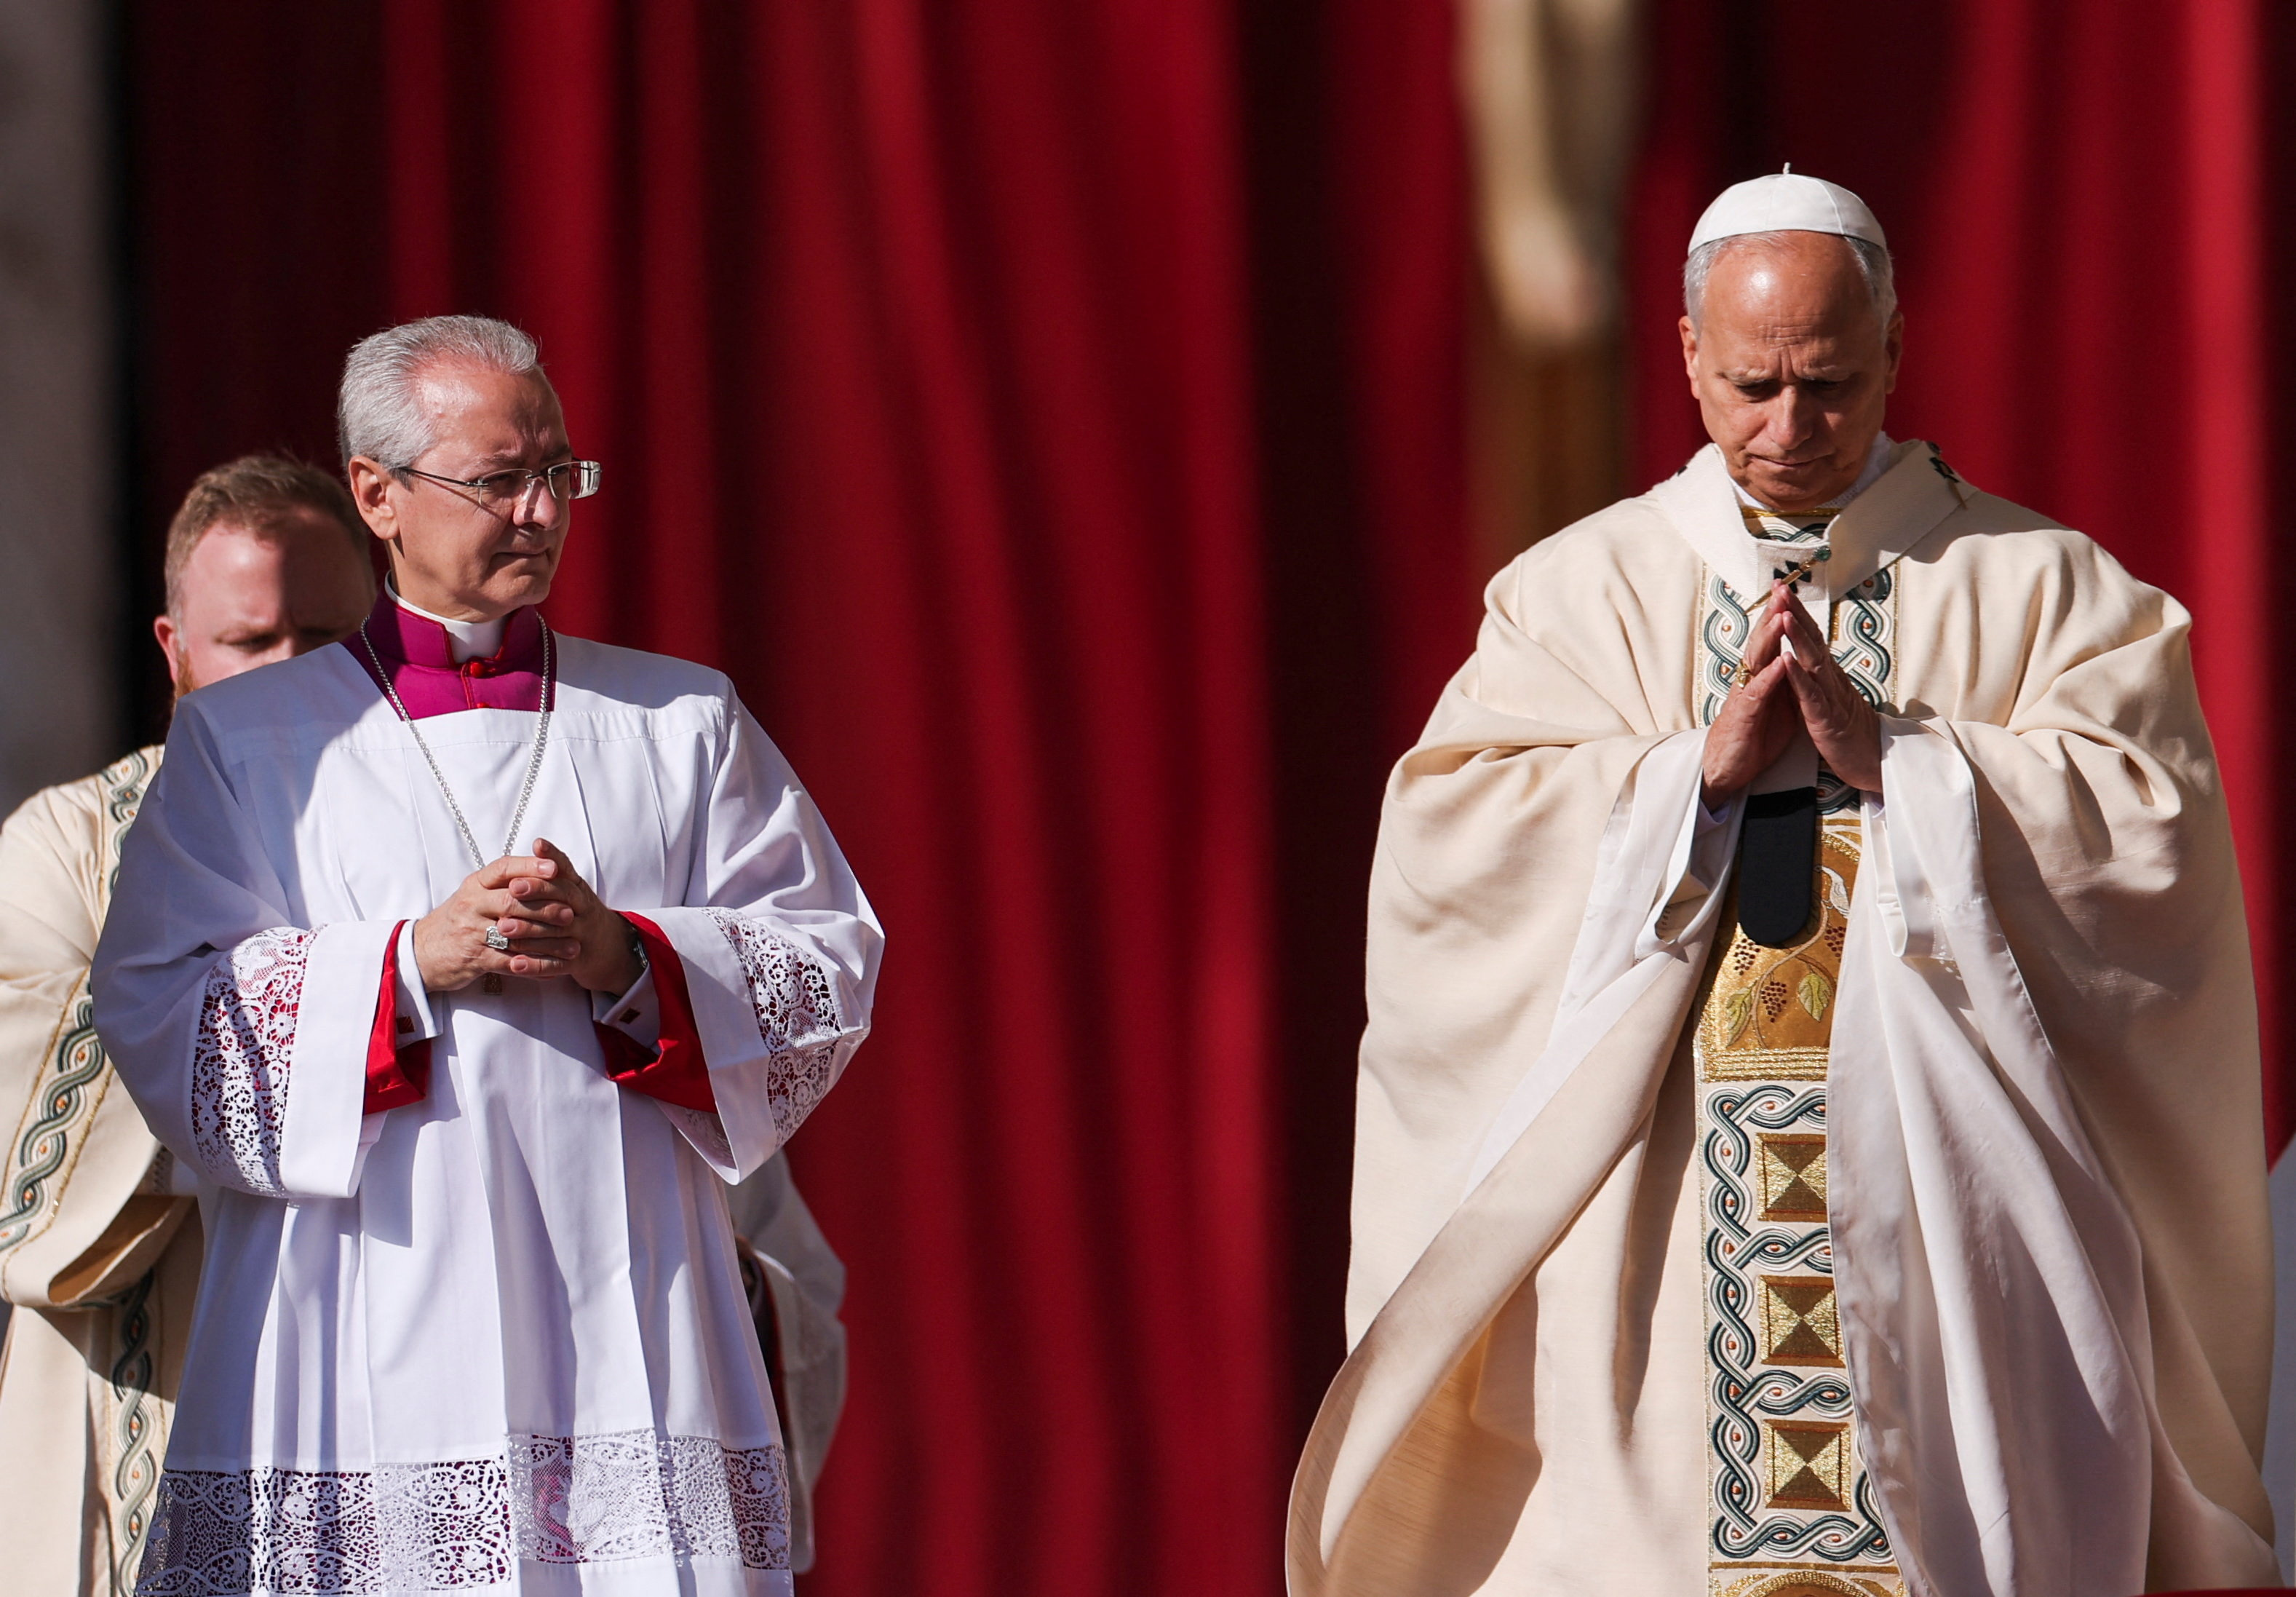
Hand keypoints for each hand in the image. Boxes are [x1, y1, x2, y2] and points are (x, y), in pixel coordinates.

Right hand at [412, 839, 642, 994]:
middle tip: (571, 913)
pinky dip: (536, 967)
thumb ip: (502, 883)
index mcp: (475, 885)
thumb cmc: (458, 920)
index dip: (531, 866)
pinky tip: (556, 969)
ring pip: (516, 934)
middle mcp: (472, 904)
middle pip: (513, 901)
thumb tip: (542, 863)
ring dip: (548, 942)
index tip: (556, 868)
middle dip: (545, 907)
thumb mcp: (473, 895)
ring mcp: (472, 932)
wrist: (421, 953)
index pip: (504, 868)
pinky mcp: (475, 958)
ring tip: (574, 947)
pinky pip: (511, 962)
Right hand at [1701, 583, 1799, 802]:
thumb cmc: (1752, 735)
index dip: (1779, 614)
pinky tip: (1779, 663)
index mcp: (1760, 675)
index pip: (1770, 639)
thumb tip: (1798, 660)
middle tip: (1781, 588)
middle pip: (1761, 640)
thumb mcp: (1775, 702)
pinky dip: (1768, 677)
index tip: (1790, 591)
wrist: (1726, 768)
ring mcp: (1745, 695)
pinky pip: (1757, 692)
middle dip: (1772, 613)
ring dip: (1769, 637)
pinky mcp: (1744, 715)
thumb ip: (1785, 680)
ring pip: (1756, 660)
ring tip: (1780, 615)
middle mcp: (1749, 679)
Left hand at [1778, 588, 1883, 791]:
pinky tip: (1786, 659)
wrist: (1872, 761)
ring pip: (1812, 661)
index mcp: (1827, 674)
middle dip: (1795, 612)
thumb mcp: (1829, 697)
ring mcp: (1830, 697)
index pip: (1810, 636)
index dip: (1796, 612)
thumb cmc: (1848, 731)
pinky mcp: (1826, 719)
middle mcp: (1830, 679)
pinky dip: (1798, 676)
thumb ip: (1817, 676)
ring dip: (1797, 636)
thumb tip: (1804, 654)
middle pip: (1812, 639)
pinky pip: (1811, 695)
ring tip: (1783, 614)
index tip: (1780, 589)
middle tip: (1780, 586)